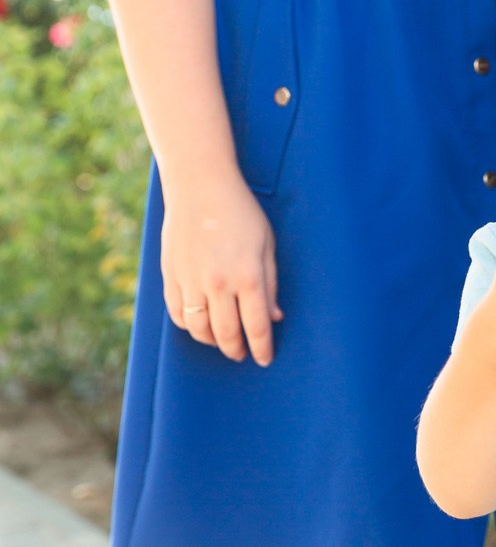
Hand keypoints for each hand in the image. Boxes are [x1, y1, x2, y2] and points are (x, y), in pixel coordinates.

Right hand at [161, 167, 280, 364]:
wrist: (200, 187)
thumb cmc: (240, 212)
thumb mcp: (266, 244)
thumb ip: (271, 283)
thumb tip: (274, 317)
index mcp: (248, 275)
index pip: (256, 326)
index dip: (262, 348)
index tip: (265, 359)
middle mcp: (218, 284)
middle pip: (227, 335)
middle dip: (237, 350)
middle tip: (243, 354)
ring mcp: (191, 282)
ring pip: (200, 331)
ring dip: (213, 342)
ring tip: (223, 341)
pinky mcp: (171, 277)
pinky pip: (179, 315)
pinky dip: (190, 326)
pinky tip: (201, 324)